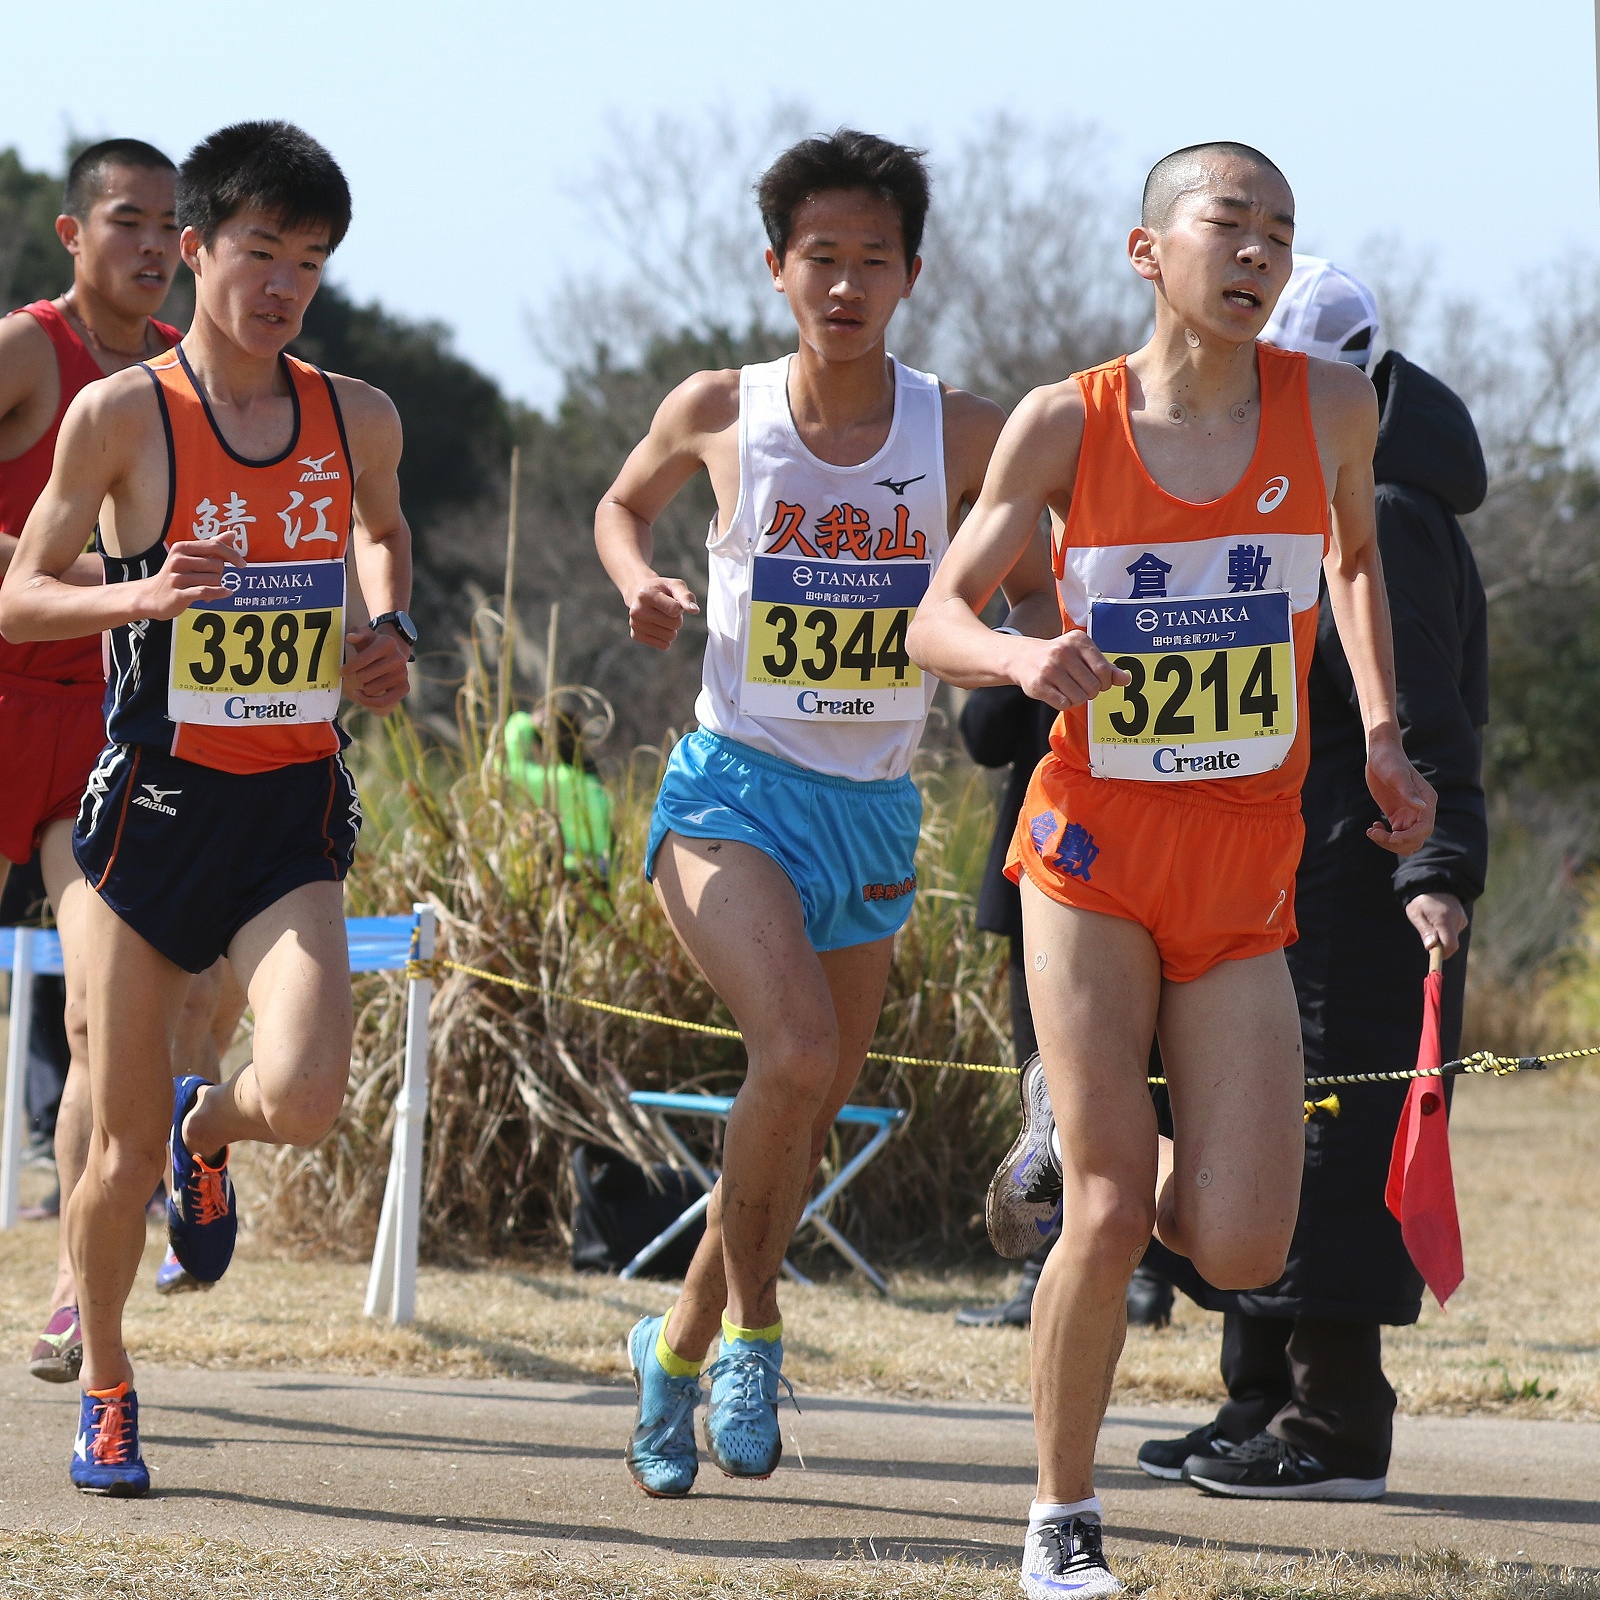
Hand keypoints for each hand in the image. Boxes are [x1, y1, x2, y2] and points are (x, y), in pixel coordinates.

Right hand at [138, 537, 240, 619]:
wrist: (152, 596)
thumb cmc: (177, 575)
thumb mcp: (191, 557)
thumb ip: (212, 546)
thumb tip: (233, 534)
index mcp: (182, 548)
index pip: (214, 545)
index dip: (232, 554)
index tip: (242, 564)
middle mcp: (178, 560)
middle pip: (217, 565)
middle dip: (219, 574)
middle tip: (208, 579)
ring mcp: (177, 578)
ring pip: (214, 580)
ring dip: (216, 586)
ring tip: (205, 588)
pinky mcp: (178, 594)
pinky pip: (206, 591)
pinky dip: (219, 592)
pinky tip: (227, 592)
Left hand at [341, 623, 410, 713]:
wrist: (392, 654)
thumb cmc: (372, 645)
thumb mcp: (364, 635)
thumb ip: (356, 632)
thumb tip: (350, 637)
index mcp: (387, 643)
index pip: (361, 660)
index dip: (348, 668)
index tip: (343, 671)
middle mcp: (398, 658)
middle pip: (363, 676)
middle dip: (358, 675)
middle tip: (361, 671)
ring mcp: (403, 674)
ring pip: (369, 689)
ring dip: (364, 686)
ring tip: (367, 678)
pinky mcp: (404, 687)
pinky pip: (383, 702)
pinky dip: (369, 701)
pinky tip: (362, 695)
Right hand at [627, 575, 697, 649]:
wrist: (639, 594)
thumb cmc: (661, 590)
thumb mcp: (675, 585)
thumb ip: (686, 596)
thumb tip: (694, 610)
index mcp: (645, 595)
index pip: (675, 610)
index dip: (679, 607)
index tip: (672, 601)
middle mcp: (637, 610)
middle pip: (675, 624)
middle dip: (676, 618)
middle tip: (667, 610)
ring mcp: (635, 624)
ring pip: (670, 637)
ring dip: (671, 629)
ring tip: (662, 617)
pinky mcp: (636, 636)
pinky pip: (663, 645)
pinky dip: (665, 638)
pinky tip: (657, 626)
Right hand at [1007, 629, 1129, 709]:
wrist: (1023, 657)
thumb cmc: (1059, 657)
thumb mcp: (1082, 655)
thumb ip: (1105, 667)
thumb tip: (1126, 680)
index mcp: (1078, 641)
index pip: (1104, 671)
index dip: (1105, 683)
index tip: (1097, 681)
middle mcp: (1063, 652)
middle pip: (1093, 687)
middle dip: (1090, 692)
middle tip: (1080, 686)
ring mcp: (1049, 669)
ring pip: (1079, 698)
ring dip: (1077, 699)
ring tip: (1067, 689)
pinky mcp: (1038, 684)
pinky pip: (1063, 704)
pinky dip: (1064, 704)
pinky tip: (1057, 693)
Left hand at [1364, 734, 1436, 856]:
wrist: (1380, 755)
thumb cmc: (1389, 761)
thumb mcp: (1397, 775)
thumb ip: (1408, 791)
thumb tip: (1422, 808)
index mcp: (1427, 801)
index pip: (1425, 828)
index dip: (1410, 837)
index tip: (1392, 837)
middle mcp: (1421, 811)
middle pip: (1416, 839)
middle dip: (1396, 842)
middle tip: (1374, 833)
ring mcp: (1409, 815)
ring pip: (1405, 841)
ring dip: (1389, 842)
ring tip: (1372, 831)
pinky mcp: (1397, 816)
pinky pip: (1395, 836)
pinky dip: (1384, 837)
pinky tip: (1374, 826)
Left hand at [1406, 892, 1466, 958]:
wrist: (1433, 884)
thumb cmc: (1421, 901)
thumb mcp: (1416, 915)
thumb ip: (1425, 931)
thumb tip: (1431, 947)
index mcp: (1444, 920)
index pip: (1450, 945)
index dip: (1443, 954)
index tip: (1433, 956)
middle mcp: (1457, 921)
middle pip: (1451, 943)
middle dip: (1439, 945)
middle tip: (1427, 936)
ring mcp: (1462, 920)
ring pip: (1452, 938)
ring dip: (1441, 936)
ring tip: (1431, 922)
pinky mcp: (1463, 919)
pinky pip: (1454, 931)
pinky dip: (1445, 931)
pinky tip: (1438, 920)